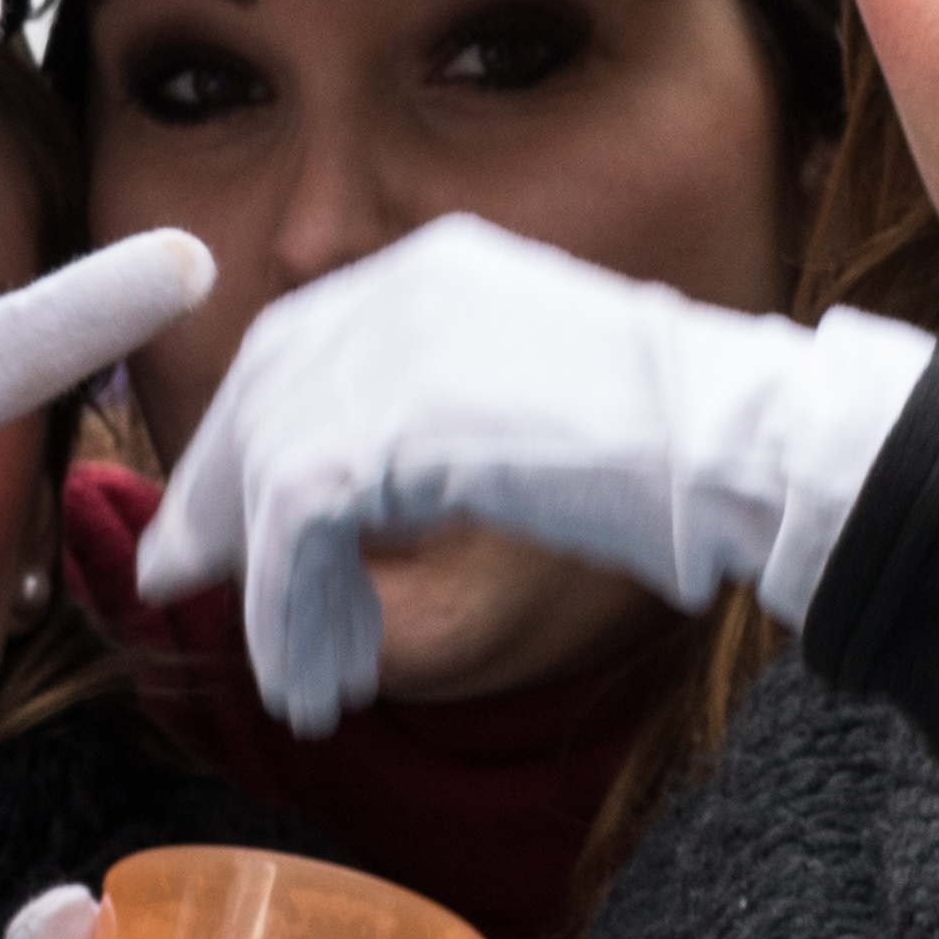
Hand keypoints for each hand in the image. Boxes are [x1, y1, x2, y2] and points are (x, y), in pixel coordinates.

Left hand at [132, 214, 934, 733]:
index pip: (292, 346)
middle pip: (260, 399)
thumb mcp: (528, 398)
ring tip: (303, 671)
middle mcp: (403, 286)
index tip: (217, 525)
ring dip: (270, 590)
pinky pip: (298, 526)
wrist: (746, 446)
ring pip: (271, 474)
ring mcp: (401, 345)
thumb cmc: (675, 446)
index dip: (239, 441)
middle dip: (219, 510)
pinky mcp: (402, 419)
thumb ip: (431, 414)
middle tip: (192, 592)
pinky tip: (321, 666)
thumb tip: (323, 491)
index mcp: (439, 267)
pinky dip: (291, 608)